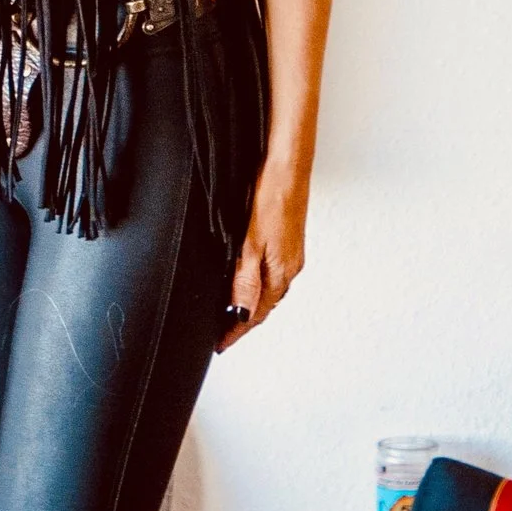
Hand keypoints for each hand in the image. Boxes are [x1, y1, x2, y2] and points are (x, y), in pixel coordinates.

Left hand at [222, 168, 305, 341]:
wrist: (288, 165)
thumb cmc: (271, 196)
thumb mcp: (250, 242)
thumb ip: (245, 281)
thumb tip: (241, 315)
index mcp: (281, 272)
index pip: (256, 314)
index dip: (236, 331)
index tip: (221, 345)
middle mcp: (290, 267)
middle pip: (264, 305)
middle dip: (243, 322)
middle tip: (222, 334)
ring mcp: (290, 254)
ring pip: (268, 290)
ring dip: (250, 304)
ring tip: (230, 314)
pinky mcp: (287, 241)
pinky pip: (272, 274)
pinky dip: (257, 286)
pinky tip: (246, 281)